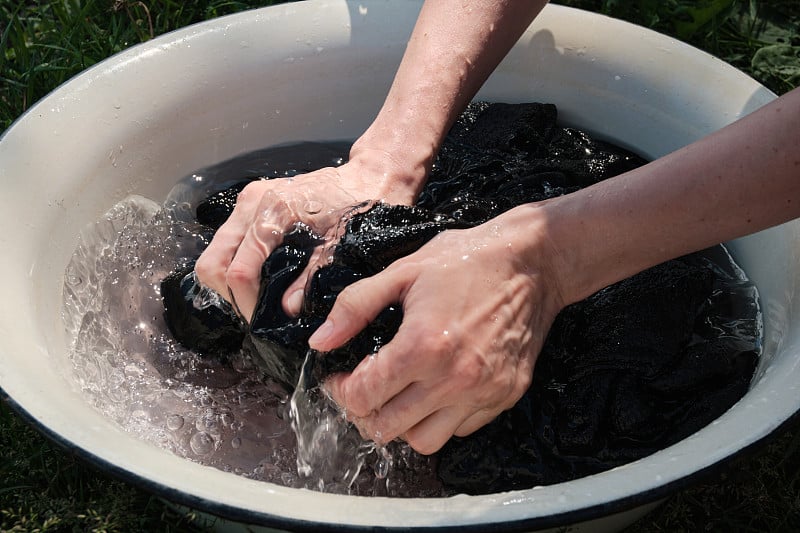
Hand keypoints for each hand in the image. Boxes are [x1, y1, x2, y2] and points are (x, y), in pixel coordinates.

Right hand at [194, 148, 422, 321]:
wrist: (372, 174)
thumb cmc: (362, 206)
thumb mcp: (341, 246)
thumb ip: (311, 277)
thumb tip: (286, 309)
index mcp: (271, 212)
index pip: (237, 270)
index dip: (247, 303)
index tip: (264, 322)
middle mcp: (252, 204)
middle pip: (213, 263)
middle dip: (230, 295)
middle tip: (257, 314)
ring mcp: (249, 202)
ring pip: (217, 253)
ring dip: (231, 281)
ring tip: (260, 300)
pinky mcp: (253, 204)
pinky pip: (230, 243)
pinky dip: (238, 264)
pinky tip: (263, 279)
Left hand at [308, 205, 566, 453]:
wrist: (533, 262)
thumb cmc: (467, 259)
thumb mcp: (402, 271)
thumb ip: (355, 306)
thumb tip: (320, 341)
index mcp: (423, 346)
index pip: (362, 396)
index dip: (339, 389)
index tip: (339, 376)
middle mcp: (454, 379)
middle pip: (386, 428)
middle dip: (363, 411)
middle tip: (362, 387)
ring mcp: (483, 392)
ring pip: (423, 441)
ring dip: (401, 423)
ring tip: (398, 394)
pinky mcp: (505, 396)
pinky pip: (460, 429)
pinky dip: (440, 418)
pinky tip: (435, 389)